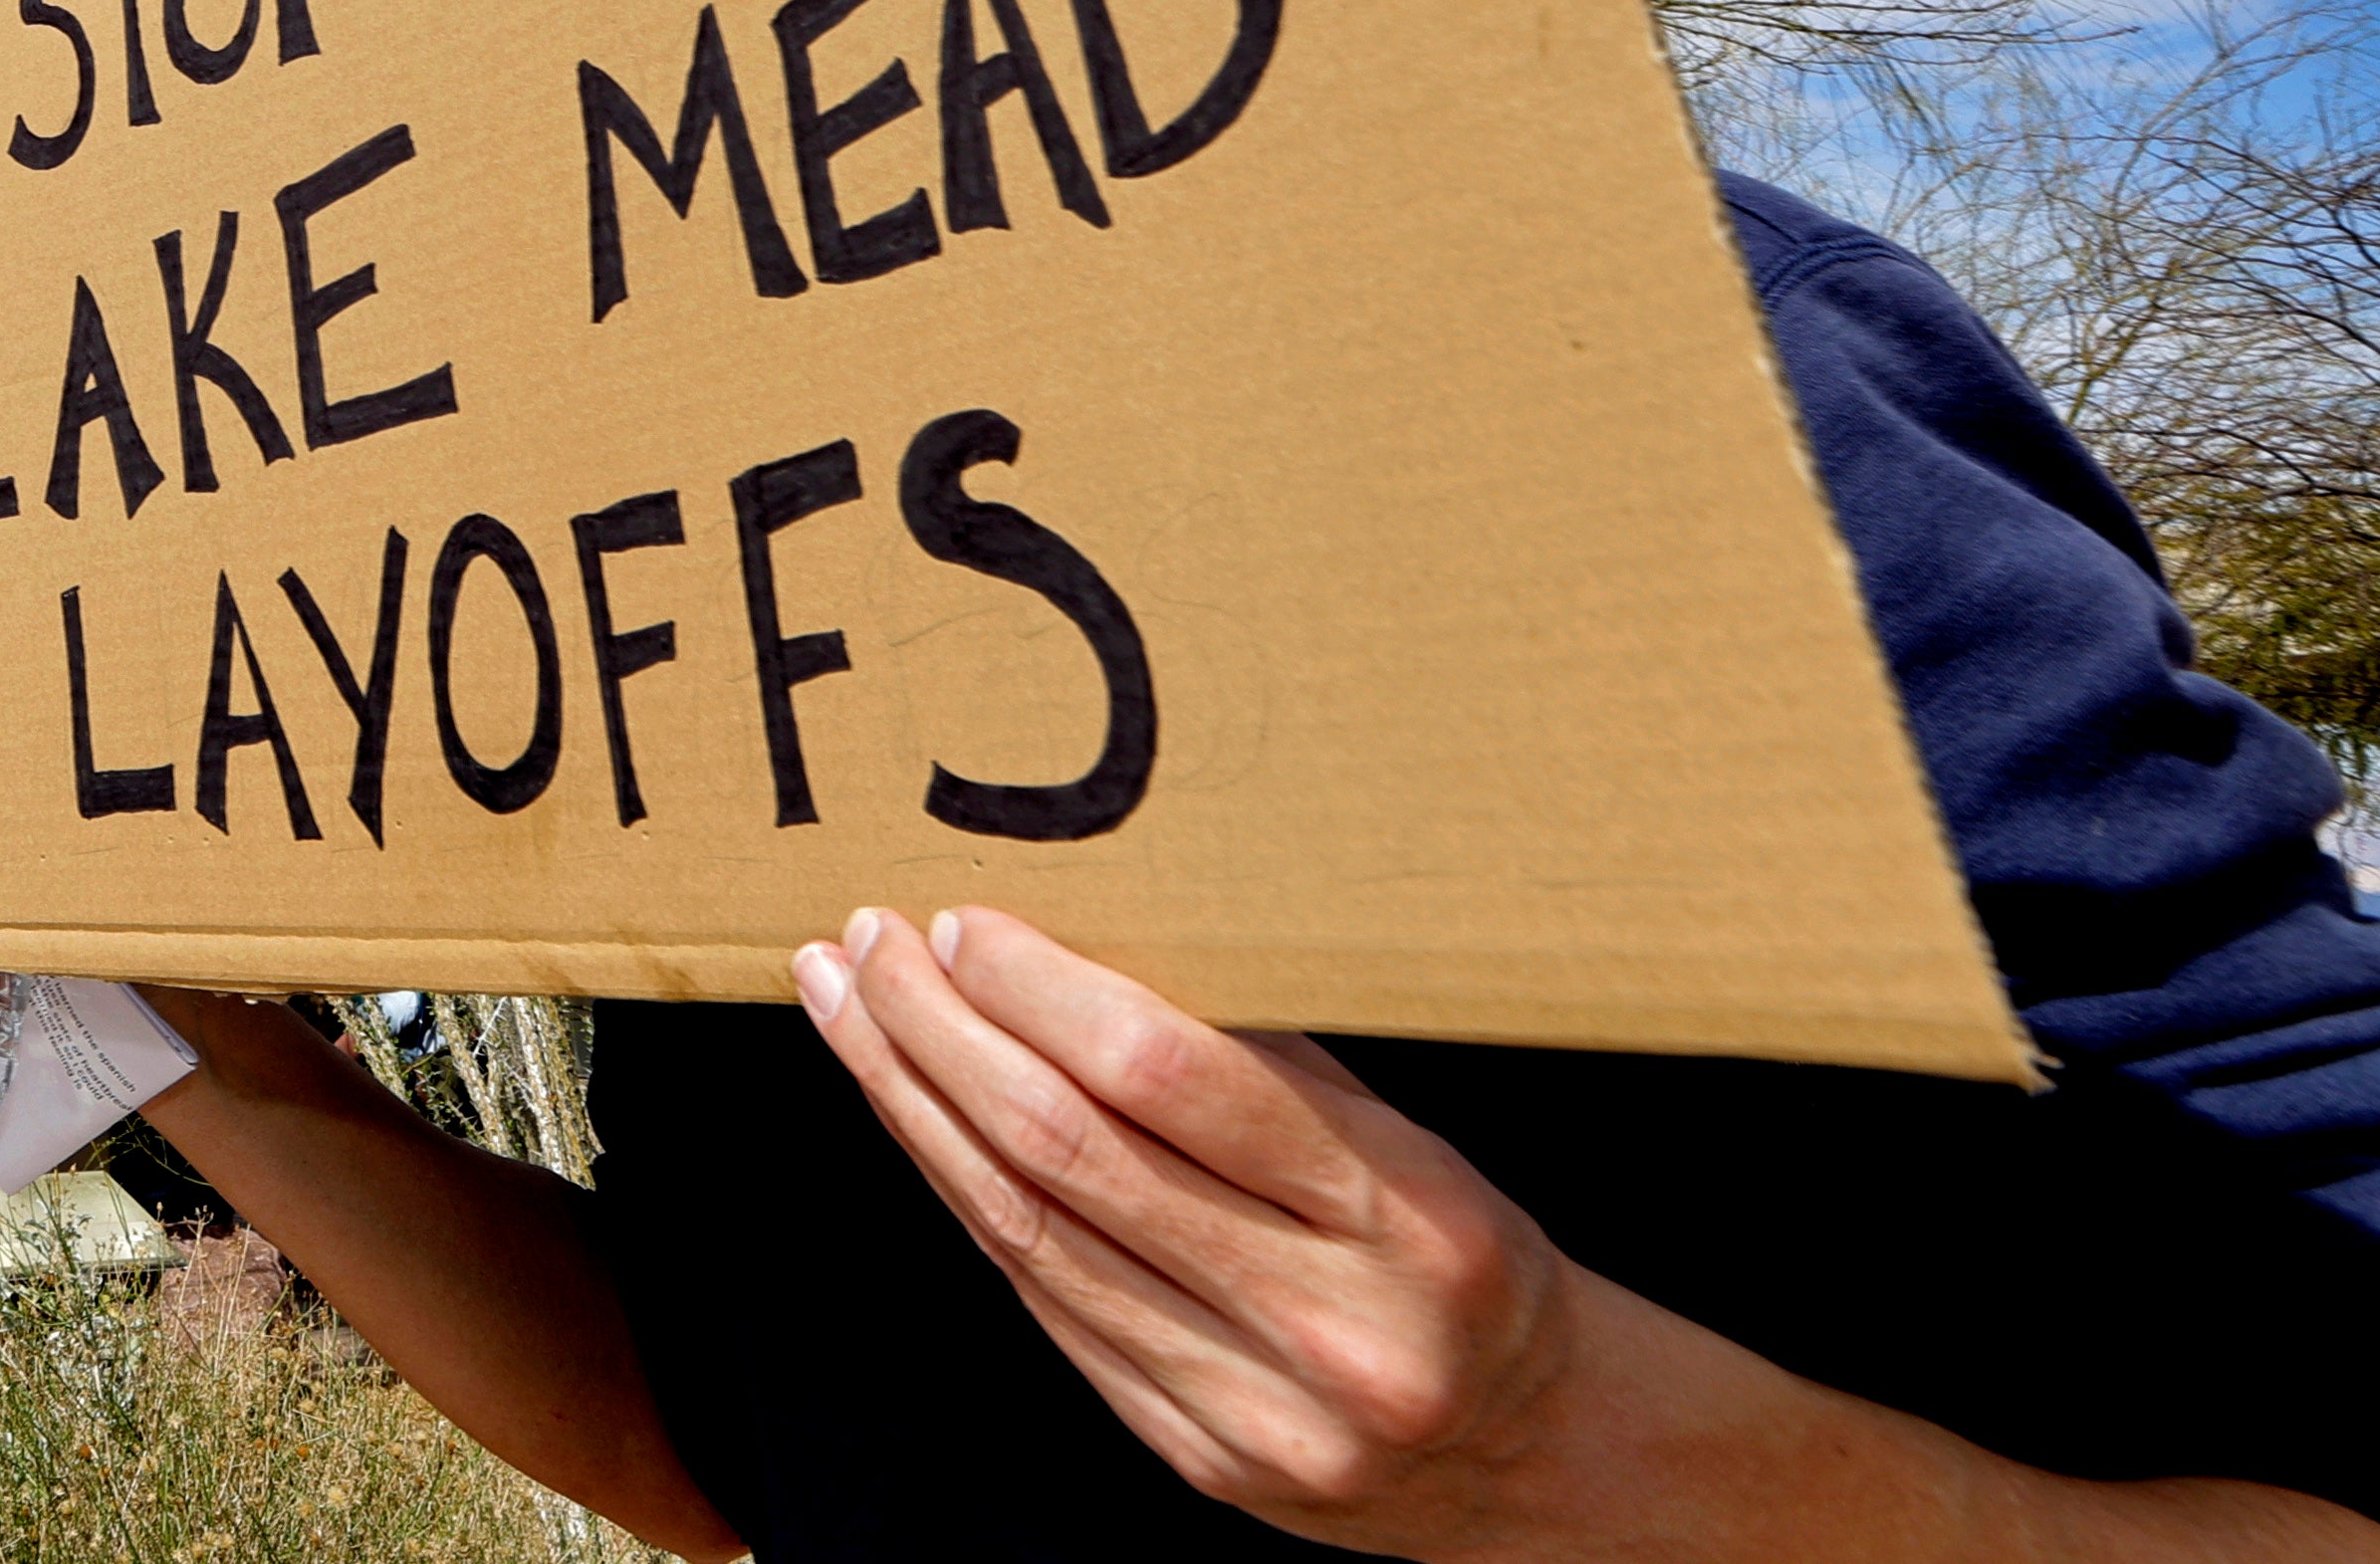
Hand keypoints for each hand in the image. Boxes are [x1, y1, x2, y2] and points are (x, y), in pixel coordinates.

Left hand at [794, 904, 1599, 1549]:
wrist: (1528, 1451)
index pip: (1170, 1078)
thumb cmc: (1458, 1258)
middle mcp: (1326, 1326)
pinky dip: (965, 1200)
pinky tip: (915, 1121)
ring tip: (852, 1012)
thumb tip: (1077, 948)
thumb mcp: (1405, 1140)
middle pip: (1070, 1153)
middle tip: (867, 946)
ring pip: (1031, 1235)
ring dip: (916, 1109)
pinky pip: (1048, 1308)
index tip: (962, 921)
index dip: (1043, 991)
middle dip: (940, 1034)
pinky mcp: (1195, 1458)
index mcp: (1399, 1220)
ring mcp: (1254, 1412)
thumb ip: (1260, 1062)